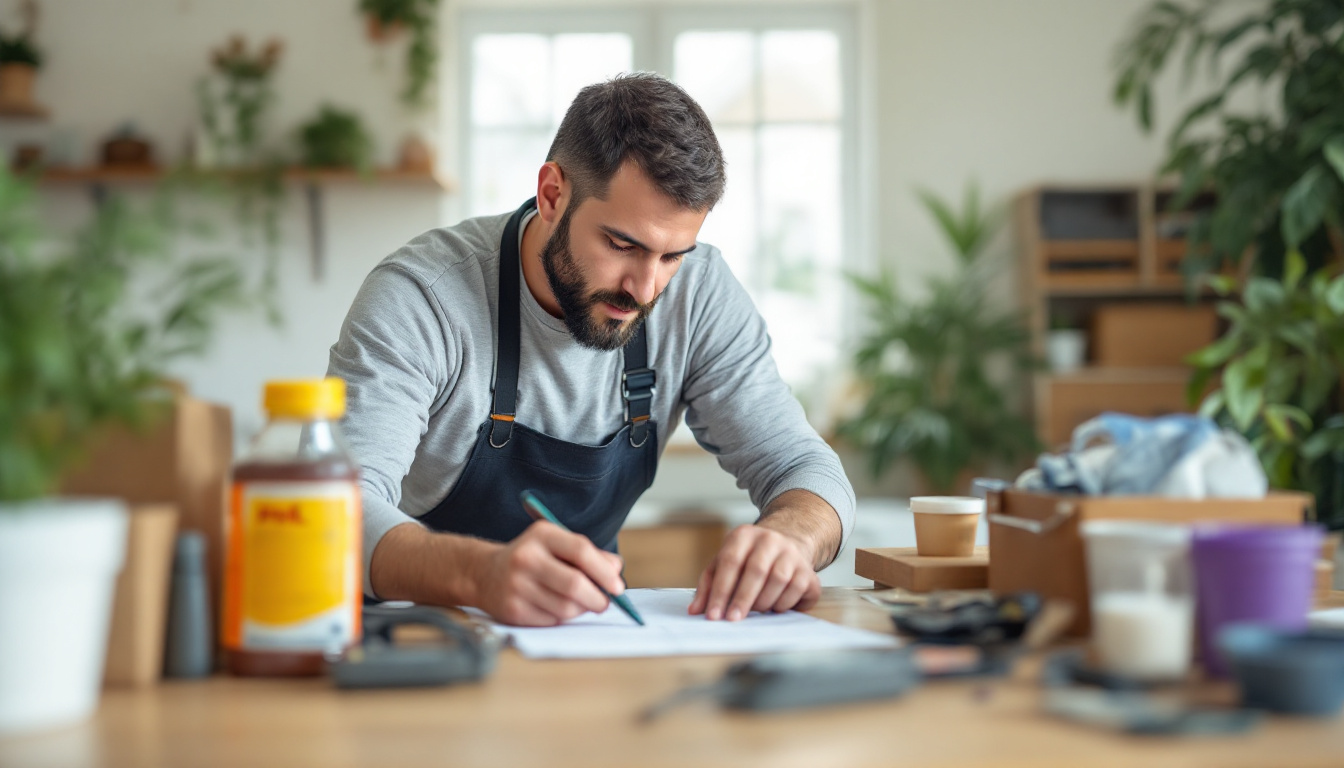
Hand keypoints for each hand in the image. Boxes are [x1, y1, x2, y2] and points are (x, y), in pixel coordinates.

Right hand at [476, 521, 625, 626]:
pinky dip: (562, 618)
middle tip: (605, 603)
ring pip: (566, 607)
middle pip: (574, 584)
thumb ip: (589, 554)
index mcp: (542, 535)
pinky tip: (556, 608)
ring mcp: (517, 585)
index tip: (618, 586)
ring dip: (581, 609)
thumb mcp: (557, 544)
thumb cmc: (532, 558)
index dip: (604, 571)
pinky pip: (552, 620)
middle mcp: (526, 558)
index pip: (581, 551)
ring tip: (580, 604)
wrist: (485, 573)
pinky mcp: (513, 610)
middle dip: (598, 598)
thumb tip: (615, 569)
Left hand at [688, 524, 820, 620]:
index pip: (730, 562)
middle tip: (732, 620)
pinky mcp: (808, 570)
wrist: (787, 546)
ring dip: (764, 602)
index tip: (713, 615)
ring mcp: (792, 553)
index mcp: (744, 535)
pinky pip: (797, 590)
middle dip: (742, 599)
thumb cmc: (748, 560)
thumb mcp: (724, 564)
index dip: (720, 590)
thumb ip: (708, 586)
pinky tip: (774, 607)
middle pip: (756, 571)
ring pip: (778, 580)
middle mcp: (770, 539)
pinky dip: (783, 604)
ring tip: (755, 611)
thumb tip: (695, 611)